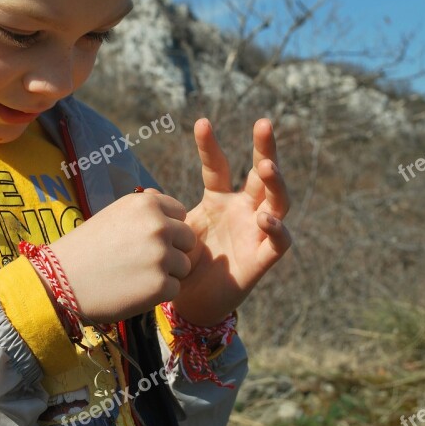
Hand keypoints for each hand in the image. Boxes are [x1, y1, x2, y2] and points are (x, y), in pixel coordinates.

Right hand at [48, 191, 195, 323]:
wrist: (60, 280)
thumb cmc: (86, 248)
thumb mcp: (114, 214)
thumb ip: (142, 207)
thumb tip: (160, 196)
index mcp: (146, 203)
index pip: (180, 213)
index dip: (167, 228)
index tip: (144, 239)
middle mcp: (158, 226)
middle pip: (188, 239)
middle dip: (172, 250)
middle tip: (141, 260)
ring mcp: (161, 256)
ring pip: (183, 266)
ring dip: (165, 273)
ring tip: (134, 275)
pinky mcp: (160, 285)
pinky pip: (174, 288)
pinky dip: (157, 293)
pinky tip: (133, 290)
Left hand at [173, 118, 291, 325]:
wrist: (190, 302)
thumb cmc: (183, 263)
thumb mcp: (172, 232)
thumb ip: (164, 212)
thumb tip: (145, 192)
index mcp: (219, 199)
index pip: (218, 166)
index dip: (210, 146)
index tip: (201, 123)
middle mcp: (243, 210)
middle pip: (261, 174)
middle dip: (265, 148)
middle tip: (264, 123)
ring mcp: (256, 231)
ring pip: (278, 201)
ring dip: (275, 183)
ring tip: (267, 167)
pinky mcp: (262, 258)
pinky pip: (279, 241)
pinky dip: (276, 229)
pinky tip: (265, 218)